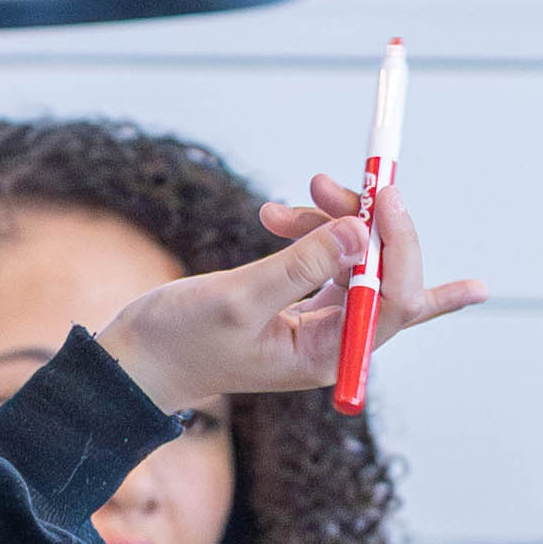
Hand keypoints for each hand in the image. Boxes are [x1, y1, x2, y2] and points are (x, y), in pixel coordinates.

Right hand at [102, 178, 482, 415]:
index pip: (397, 300)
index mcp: (330, 354)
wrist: (142, 359)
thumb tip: (359, 233)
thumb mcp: (238, 299)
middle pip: (384, 274)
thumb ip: (300, 266)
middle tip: (321, 184)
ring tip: (274, 211)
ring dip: (326, 223)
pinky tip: (276, 217)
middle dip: (363, 223)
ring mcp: (324, 322)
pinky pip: (332, 259)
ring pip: (357, 259)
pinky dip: (310, 232)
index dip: (400, 245)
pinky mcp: (306, 304)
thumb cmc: (181, 342)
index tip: (383, 195)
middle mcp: (336, 341)